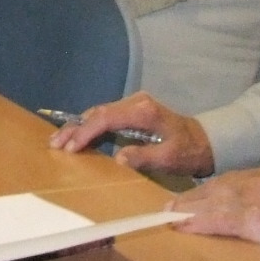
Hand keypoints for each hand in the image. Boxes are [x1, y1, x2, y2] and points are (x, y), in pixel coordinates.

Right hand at [52, 91, 211, 175]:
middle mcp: (136, 102)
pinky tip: (75, 137)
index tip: (69, 148)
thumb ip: (144, 157)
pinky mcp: (132, 111)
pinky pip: (105, 117)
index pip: (106, 118)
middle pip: (97, 113)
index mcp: (143, 111)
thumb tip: (118, 158)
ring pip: (98, 113)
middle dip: (74, 128)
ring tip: (57, 142)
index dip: (85, 132)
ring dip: (78, 127)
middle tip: (54, 145)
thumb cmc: (188, 151)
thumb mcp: (169, 158)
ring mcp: (133, 105)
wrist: (206, 140)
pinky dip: (88, 127)